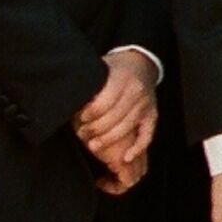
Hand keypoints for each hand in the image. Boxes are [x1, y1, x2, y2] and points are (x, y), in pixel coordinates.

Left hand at [75, 50, 157, 191]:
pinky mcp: (152, 116)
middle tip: (82, 134)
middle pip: (114, 117)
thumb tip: (69, 102)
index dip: (89, 114)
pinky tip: (126, 157)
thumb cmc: (114, 70)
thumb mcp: (101, 70)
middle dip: (95, 129)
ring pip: (126, 128)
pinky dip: (137, 148)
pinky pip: (146, 135)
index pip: (104, 102)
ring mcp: (145, 105)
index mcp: (122, 78)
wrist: (140, 64)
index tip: (80, 119)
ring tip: (92, 145)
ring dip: (108, 140)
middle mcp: (136, 92)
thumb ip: (89, 86)